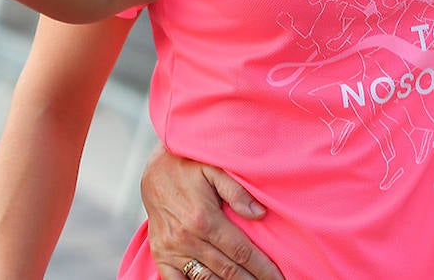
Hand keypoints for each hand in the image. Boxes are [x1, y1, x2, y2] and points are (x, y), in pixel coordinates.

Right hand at [141, 146, 281, 279]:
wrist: (155, 169)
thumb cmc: (190, 166)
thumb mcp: (215, 169)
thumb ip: (237, 191)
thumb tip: (259, 213)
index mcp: (205, 219)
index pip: (241, 252)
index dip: (262, 268)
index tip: (278, 277)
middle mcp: (187, 238)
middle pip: (228, 271)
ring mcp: (171, 250)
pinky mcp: (160, 254)